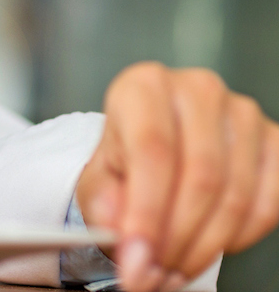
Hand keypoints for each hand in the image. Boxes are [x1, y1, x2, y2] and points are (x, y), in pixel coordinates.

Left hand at [77, 62, 278, 291]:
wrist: (155, 148)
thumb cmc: (126, 159)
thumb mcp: (99, 178)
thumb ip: (105, 203)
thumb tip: (121, 229)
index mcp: (143, 87)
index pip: (152, 152)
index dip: (145, 214)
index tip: (137, 260)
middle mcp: (196, 90)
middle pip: (199, 177)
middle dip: (176, 239)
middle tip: (155, 275)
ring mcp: (241, 113)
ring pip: (235, 195)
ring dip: (205, 247)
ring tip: (175, 269)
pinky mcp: (274, 140)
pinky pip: (268, 203)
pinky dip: (241, 237)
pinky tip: (211, 245)